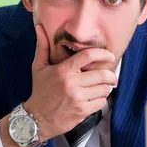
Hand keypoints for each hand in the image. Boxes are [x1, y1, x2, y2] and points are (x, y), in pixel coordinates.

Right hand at [25, 24, 117, 140]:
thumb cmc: (40, 91)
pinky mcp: (82, 111)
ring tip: (99, 87)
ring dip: (105, 88)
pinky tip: (94, 98)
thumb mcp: (38, 67)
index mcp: (63, 70)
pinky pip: (101, 102)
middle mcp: (72, 83)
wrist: (36, 118)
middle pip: (102, 74)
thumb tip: (39, 27)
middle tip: (110, 76)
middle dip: (110, 75)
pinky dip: (101, 100)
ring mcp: (78, 98)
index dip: (103, 54)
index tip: (110, 55)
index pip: (88, 56)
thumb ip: (42, 46)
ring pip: (104, 89)